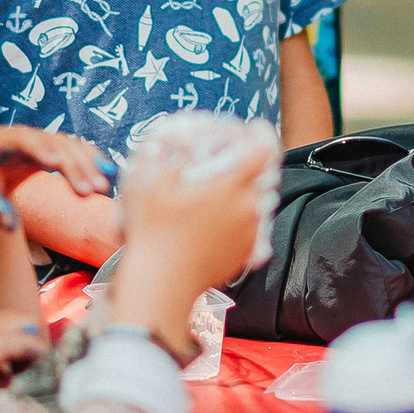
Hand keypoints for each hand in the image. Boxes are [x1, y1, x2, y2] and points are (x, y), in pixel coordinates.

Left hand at [0, 125, 114, 232]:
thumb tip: (9, 225)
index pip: (23, 142)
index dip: (42, 150)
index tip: (59, 165)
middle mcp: (22, 136)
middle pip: (53, 143)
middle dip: (74, 164)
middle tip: (92, 191)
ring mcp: (36, 141)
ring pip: (67, 145)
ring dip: (87, 163)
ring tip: (103, 187)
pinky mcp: (46, 149)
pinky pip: (71, 150)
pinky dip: (89, 158)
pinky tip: (107, 171)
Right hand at [106, 137, 275, 354]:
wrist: (160, 285)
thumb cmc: (152, 231)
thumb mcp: (150, 181)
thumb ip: (171, 153)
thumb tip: (185, 138)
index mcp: (230, 185)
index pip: (262, 150)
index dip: (260, 134)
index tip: (255, 128)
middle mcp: (248, 208)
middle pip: (263, 177)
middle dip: (251, 165)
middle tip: (231, 161)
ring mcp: (248, 234)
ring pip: (258, 203)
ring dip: (246, 193)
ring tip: (221, 191)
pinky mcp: (244, 255)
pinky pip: (251, 228)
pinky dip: (240, 219)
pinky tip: (217, 219)